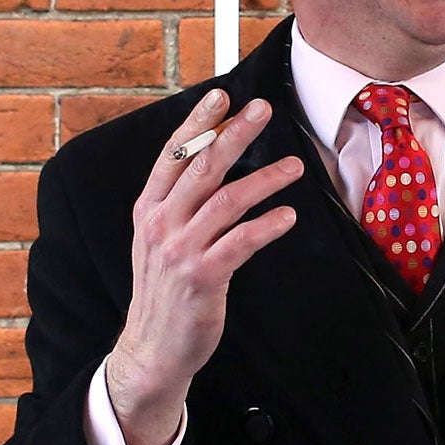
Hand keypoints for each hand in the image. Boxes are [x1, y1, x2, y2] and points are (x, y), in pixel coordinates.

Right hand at [106, 90, 301, 444]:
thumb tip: (212, 164)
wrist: (152, 348)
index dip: (197, 122)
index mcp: (149, 210)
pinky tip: (288, 215)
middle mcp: (161, 224)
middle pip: (202, 166)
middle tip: (264, 110)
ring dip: (265, 178)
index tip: (221, 96)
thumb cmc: (165, 292)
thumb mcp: (159, 241)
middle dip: (235, 133)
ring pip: (227, 199)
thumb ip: (178, 206)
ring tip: (296, 166)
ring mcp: (180, 250)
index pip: (173, 155)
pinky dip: (267, 225)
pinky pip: (241, 242)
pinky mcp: (202, 277)